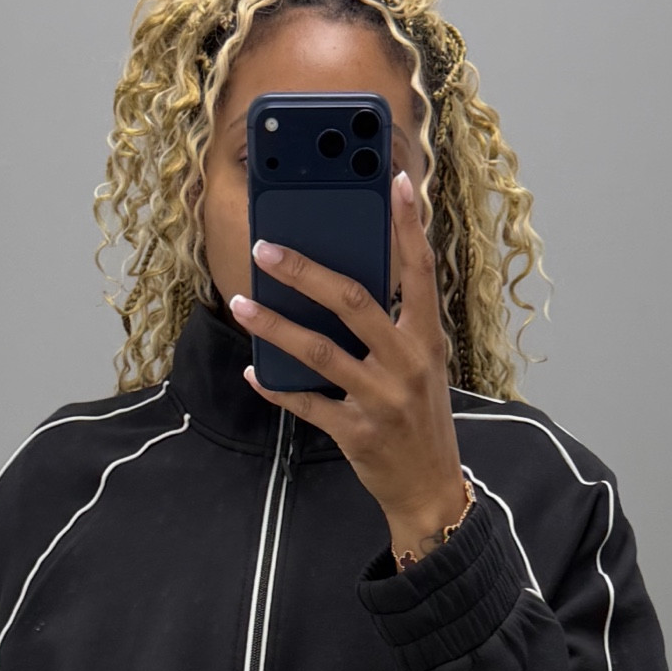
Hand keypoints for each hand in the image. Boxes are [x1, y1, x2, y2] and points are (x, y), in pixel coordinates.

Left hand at [229, 170, 468, 559]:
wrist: (430, 489)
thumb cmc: (420, 419)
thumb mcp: (422, 366)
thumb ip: (394, 326)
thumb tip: (342, 284)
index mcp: (428, 338)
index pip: (419, 269)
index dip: (408, 224)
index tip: (396, 181)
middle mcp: (408, 362)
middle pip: (353, 301)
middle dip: (304, 271)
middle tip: (265, 249)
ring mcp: (381, 398)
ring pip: (318, 351)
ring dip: (273, 326)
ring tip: (241, 305)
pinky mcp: (356, 432)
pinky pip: (305, 403)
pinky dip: (275, 387)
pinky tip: (253, 373)